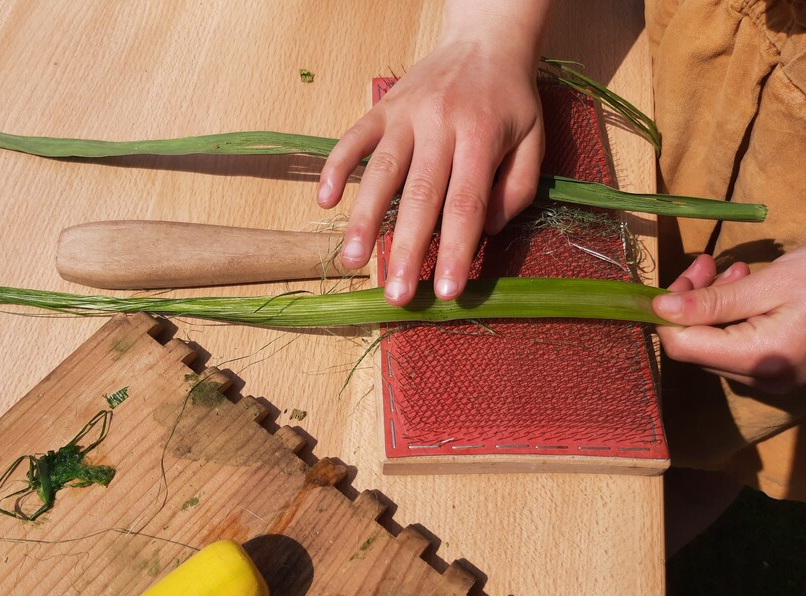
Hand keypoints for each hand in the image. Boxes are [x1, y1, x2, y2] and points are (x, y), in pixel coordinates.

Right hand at [318, 1, 550, 304]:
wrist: (485, 38)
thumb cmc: (510, 99)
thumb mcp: (534, 138)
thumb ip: (519, 187)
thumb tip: (488, 231)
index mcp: (482, 137)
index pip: (466, 204)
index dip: (456, 251)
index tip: (446, 292)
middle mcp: (440, 125)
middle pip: (420, 196)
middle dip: (407, 249)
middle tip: (396, 294)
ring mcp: (406, 114)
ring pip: (381, 171)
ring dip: (365, 218)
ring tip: (354, 260)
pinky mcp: (383, 107)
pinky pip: (354, 137)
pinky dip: (336, 166)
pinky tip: (324, 201)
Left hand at [653, 250, 805, 392]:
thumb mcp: (772, 284)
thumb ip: (714, 301)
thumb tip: (660, 309)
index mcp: (758, 359)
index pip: (681, 346)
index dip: (666, 314)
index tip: (677, 280)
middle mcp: (761, 380)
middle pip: (696, 345)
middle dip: (691, 302)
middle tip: (705, 264)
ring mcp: (772, 379)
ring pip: (715, 344)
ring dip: (712, 305)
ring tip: (733, 270)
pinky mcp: (780, 370)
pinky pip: (738, 346)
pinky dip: (733, 315)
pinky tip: (747, 286)